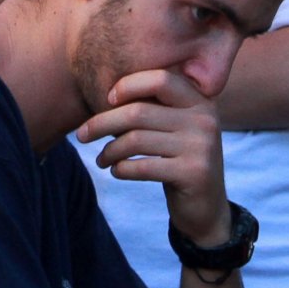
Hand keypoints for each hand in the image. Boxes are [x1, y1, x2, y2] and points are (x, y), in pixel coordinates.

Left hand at [77, 67, 227, 244]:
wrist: (207, 207)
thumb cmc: (179, 160)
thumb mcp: (175, 128)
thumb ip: (153, 108)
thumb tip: (105, 95)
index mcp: (200, 101)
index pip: (160, 79)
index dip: (129, 85)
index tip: (107, 99)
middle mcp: (204, 120)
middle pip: (139, 112)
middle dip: (102, 123)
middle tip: (81, 135)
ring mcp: (201, 147)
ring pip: (135, 140)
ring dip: (109, 151)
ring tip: (101, 159)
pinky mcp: (193, 174)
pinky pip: (142, 167)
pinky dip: (121, 169)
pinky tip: (116, 171)